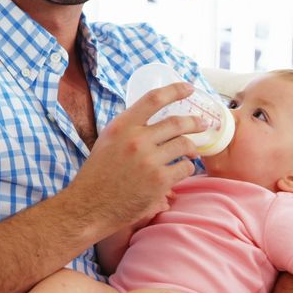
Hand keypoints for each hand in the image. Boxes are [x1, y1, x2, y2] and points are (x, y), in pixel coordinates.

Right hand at [69, 82, 205, 230]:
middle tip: (202, 123)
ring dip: (191, 148)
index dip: (175, 90)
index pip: (153, 99)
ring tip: (191, 152)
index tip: (189, 87)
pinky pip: (185, 168)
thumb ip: (130, 129)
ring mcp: (149, 160)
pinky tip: (180, 170)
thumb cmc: (98, 173)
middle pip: (177, 123)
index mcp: (122, 126)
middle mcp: (136, 139)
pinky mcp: (160, 181)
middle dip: (195, 122)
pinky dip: (186, 168)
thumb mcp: (108, 141)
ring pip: (184, 145)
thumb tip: (154, 119)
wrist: (90, 205)